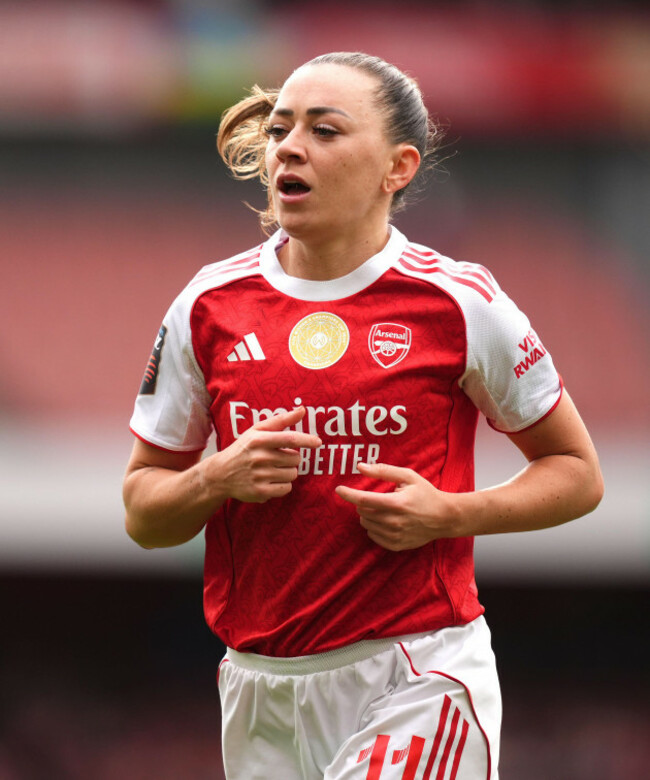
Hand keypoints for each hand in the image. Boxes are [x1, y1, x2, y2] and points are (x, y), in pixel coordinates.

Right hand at [207, 407, 320, 503]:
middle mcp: (259, 457)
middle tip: (277, 458)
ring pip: (293, 474)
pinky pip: (286, 488)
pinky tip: (270, 481)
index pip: (290, 439)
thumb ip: (281, 420)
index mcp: (259, 440)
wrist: (220, 474)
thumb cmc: (244, 449)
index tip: (318, 442)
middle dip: (291, 459)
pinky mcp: (260, 492)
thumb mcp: (257, 431)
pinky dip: (283, 485)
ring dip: (287, 472)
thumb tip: (302, 409)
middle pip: (295, 459)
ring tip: (272, 469)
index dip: (307, 440)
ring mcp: (259, 476)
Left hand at [335, 462, 459, 550]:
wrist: (444, 517)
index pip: (363, 500)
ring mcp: (395, 536)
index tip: (338, 489)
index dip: (348, 494)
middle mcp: (394, 522)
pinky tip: (385, 520)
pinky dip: (374, 527)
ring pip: (366, 524)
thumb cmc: (425, 493)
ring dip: (368, 515)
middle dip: (363, 503)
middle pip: (363, 512)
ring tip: (383, 508)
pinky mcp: (396, 545)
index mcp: (396, 503)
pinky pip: (373, 536)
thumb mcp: (408, 476)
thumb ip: (383, 471)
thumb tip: (360, 466)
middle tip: (377, 497)